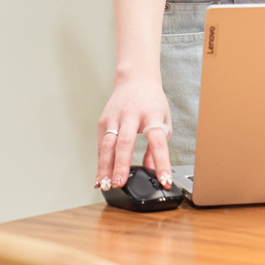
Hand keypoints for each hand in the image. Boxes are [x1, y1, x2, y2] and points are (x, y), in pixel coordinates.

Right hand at [97, 76, 173, 191]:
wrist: (135, 79)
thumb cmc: (152, 101)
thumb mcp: (164, 120)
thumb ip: (160, 145)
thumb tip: (154, 170)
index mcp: (152, 115)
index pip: (158, 141)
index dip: (161, 162)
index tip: (164, 179)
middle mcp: (132, 115)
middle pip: (125, 142)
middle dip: (122, 164)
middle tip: (121, 183)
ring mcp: (115, 118)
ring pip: (108, 145)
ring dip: (106, 167)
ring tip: (107, 185)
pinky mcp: (103, 122)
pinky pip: (101, 146)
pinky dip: (100, 163)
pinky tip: (100, 178)